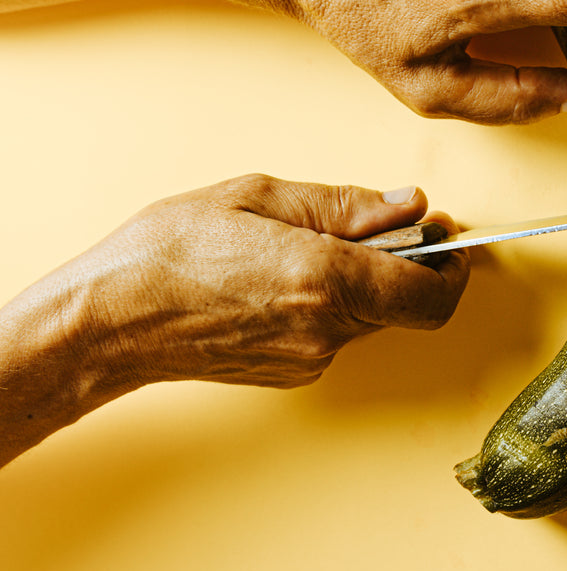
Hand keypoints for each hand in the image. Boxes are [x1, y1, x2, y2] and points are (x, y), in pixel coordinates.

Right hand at [73, 174, 467, 389]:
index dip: (453, 266)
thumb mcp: (257, 196)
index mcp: (326, 280)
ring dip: (363, 281)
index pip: (433, 295)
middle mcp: (327, 330)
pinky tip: (282, 277)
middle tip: (375, 224)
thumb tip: (407, 205)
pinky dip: (329, 302)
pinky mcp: (289, 374)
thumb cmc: (169, 252)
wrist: (109, 320)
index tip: (444, 236)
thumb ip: (343, 204)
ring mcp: (308, 360)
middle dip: (404, 261)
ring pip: (369, 317)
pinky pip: (334, 333)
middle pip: (404, 302)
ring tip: (308, 245)